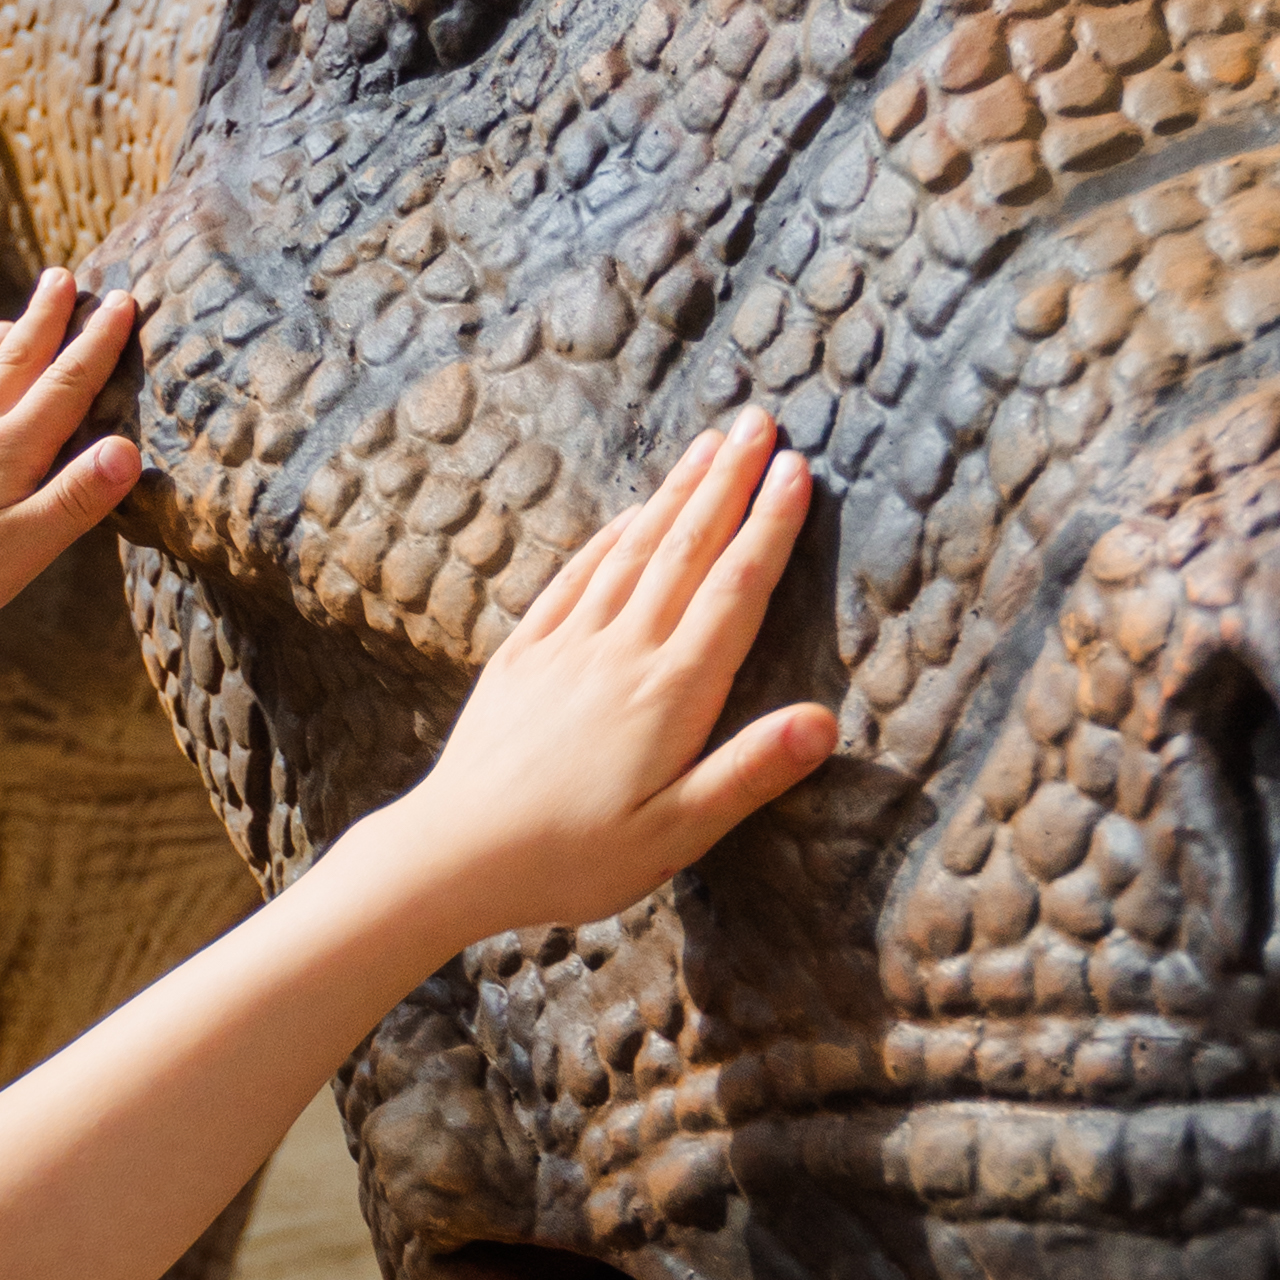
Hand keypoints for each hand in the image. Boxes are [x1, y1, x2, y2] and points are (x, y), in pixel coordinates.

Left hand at [0, 272, 138, 656]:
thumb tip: (128, 447)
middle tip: (62, 276)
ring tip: (5, 324)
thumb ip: (76, 496)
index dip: (96, 342)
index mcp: (7, 450)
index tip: (120, 298)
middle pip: (12, 364)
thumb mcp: (23, 547)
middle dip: (42, 319)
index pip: (64, 386)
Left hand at [390, 410, 837, 945]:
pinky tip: (628, 514)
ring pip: (633, 551)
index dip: (770, 527)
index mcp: (671, 693)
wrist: (455, 854)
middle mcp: (622, 653)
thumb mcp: (675, 834)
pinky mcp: (523, 657)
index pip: (734, 590)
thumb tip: (825, 721)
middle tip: (760, 420)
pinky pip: (574, 579)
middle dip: (727, 481)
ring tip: (707, 445)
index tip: (797, 469)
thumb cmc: (573, 858)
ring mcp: (568, 648)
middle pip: (686, 549)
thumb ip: (749, 772)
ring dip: (674, 494)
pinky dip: (608, 538)